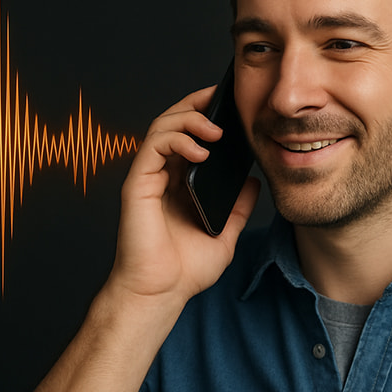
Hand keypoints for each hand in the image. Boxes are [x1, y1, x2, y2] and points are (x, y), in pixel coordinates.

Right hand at [108, 85, 259, 303]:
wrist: (161, 293)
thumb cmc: (184, 270)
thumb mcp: (224, 233)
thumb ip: (238, 207)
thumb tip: (254, 181)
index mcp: (180, 182)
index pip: (190, 135)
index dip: (206, 114)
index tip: (231, 104)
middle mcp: (162, 175)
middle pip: (174, 121)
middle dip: (197, 104)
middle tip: (222, 98)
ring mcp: (148, 177)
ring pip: (162, 126)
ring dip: (190, 119)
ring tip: (217, 130)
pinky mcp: (137, 184)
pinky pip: (154, 146)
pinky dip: (178, 140)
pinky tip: (201, 150)